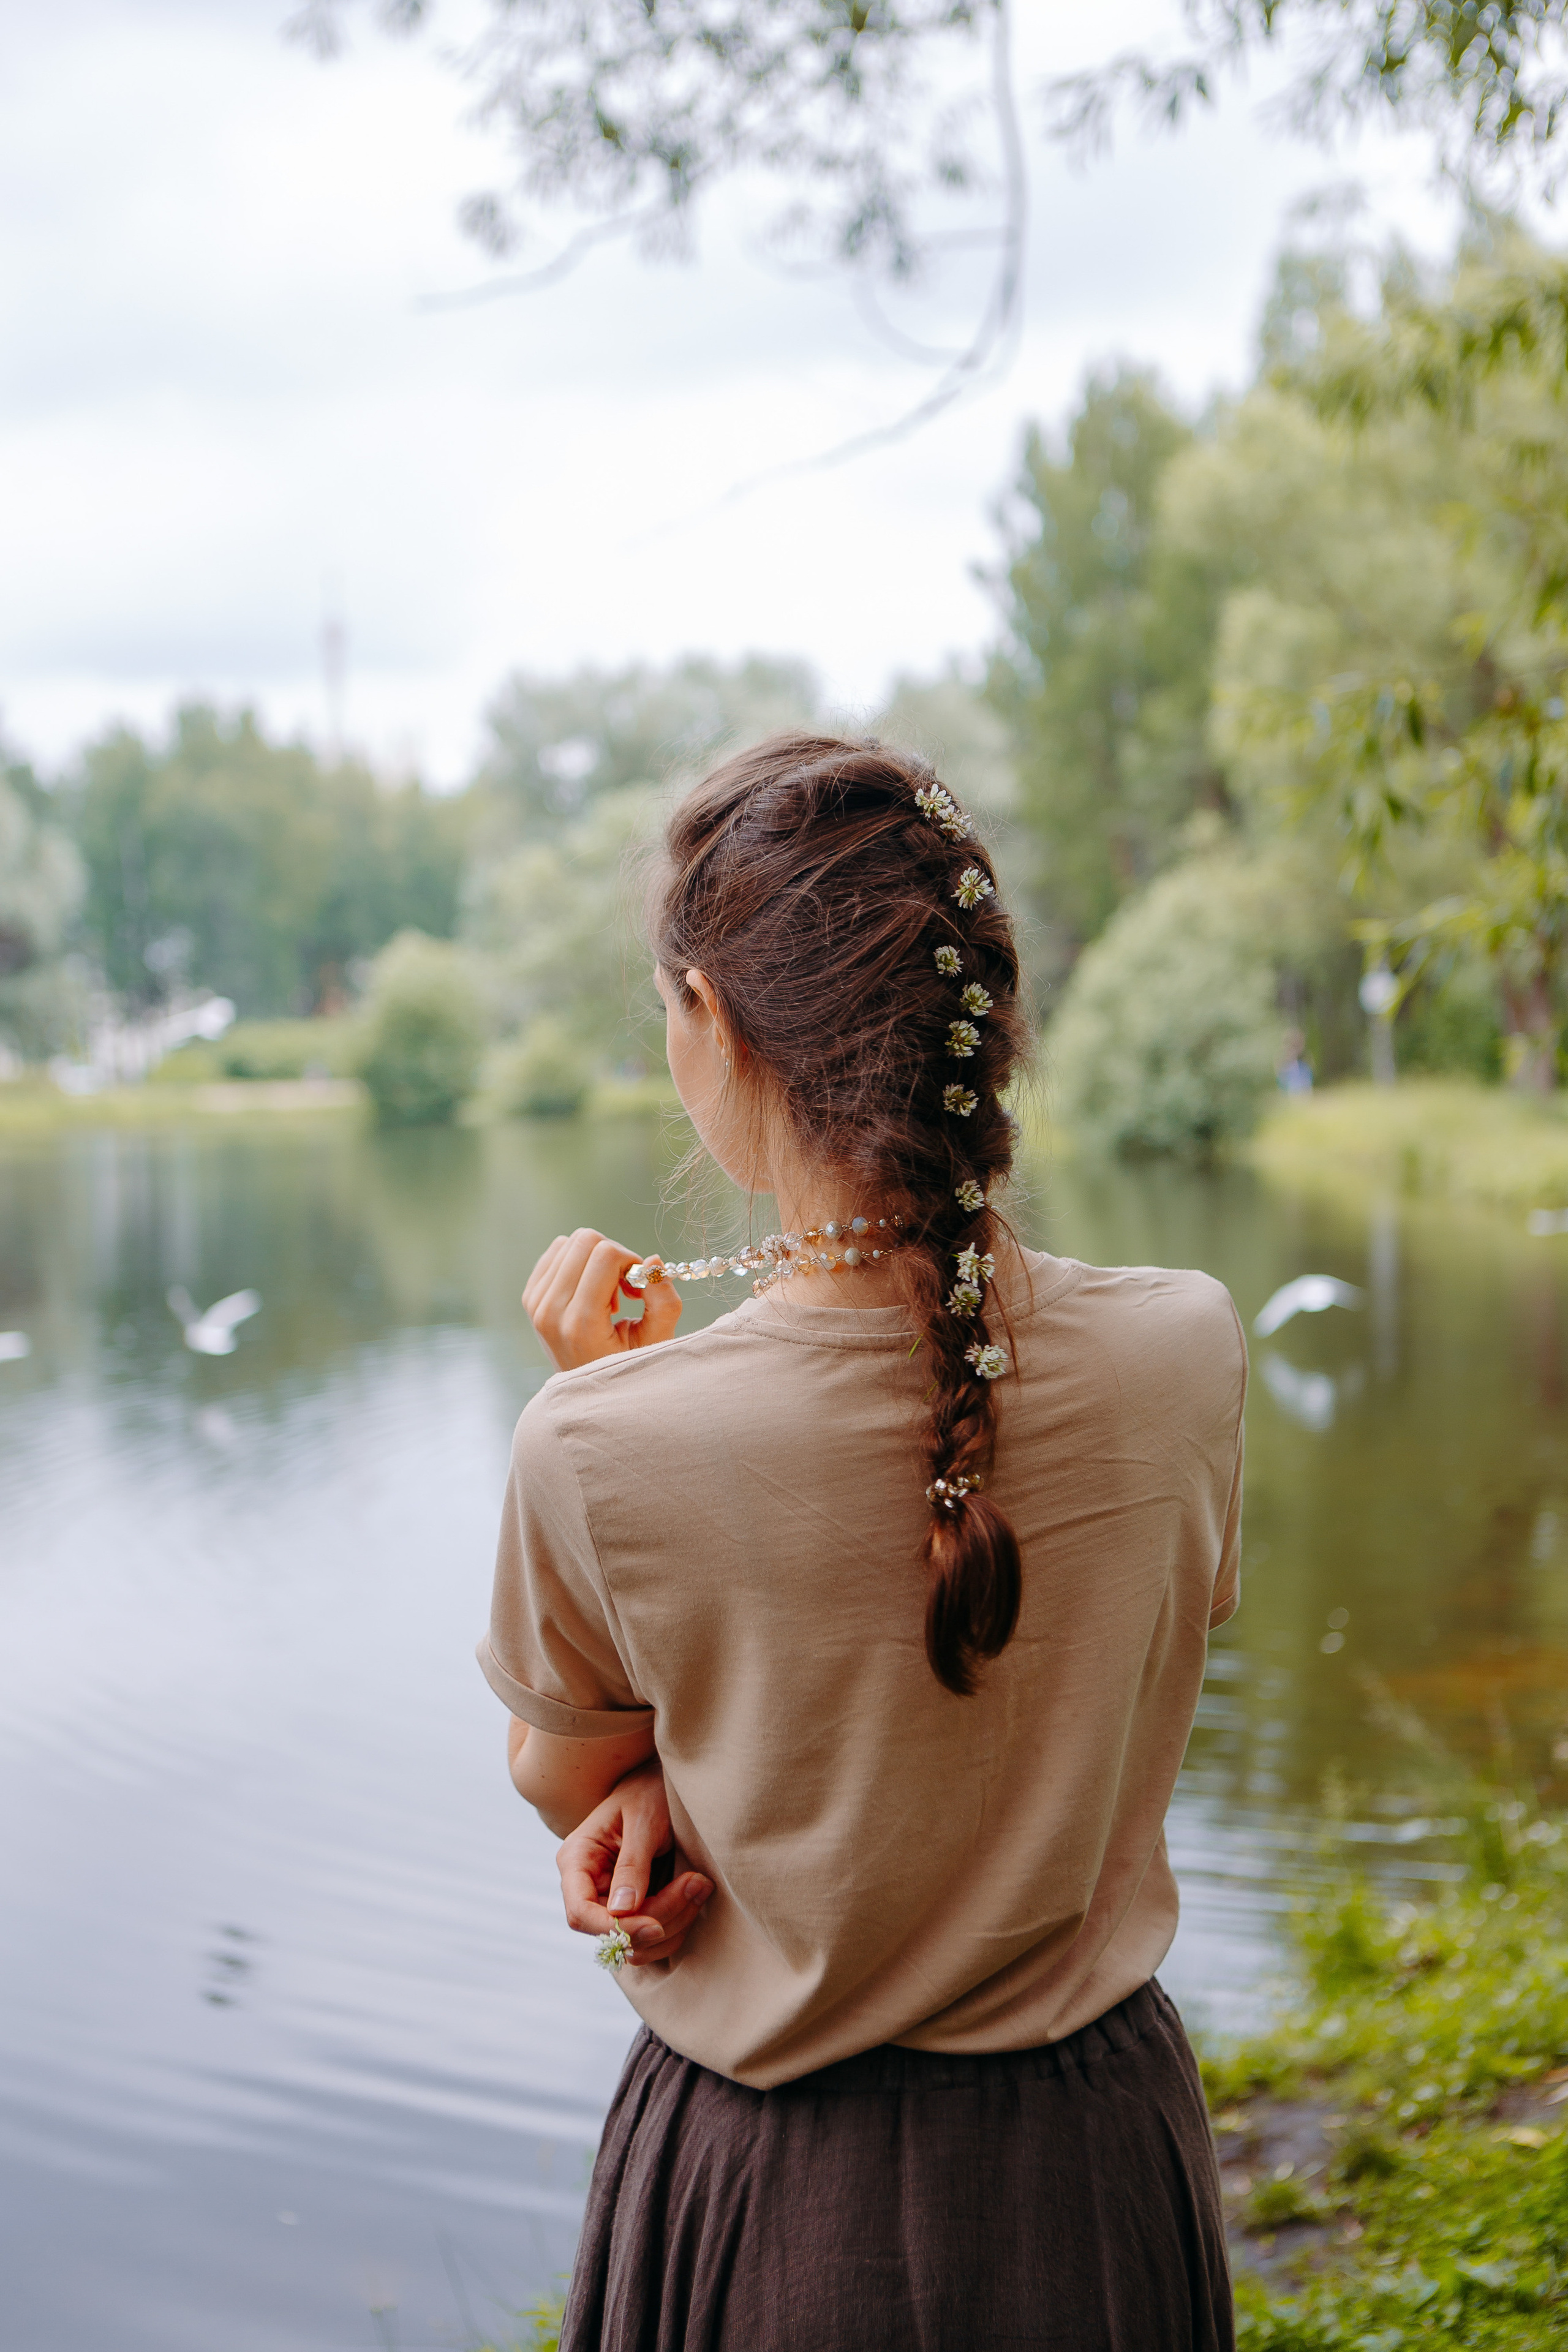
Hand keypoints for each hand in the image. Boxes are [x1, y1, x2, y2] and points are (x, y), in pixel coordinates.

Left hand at [523, 1227, 682, 1371]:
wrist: (586, 1395)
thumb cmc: (626, 1369)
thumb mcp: (656, 1343)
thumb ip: (664, 1302)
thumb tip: (652, 1260)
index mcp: (580, 1324)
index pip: (605, 1255)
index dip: (630, 1262)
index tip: (637, 1289)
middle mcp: (550, 1311)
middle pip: (585, 1241)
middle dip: (614, 1256)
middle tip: (624, 1288)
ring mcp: (535, 1304)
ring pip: (569, 1242)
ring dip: (595, 1260)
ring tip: (606, 1293)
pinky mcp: (530, 1298)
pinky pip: (555, 1252)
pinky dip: (577, 1262)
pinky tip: (589, 1290)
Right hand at [556, 1759, 712, 1968]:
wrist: (665, 1786)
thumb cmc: (651, 1792)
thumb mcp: (644, 1820)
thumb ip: (632, 1864)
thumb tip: (621, 1911)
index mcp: (578, 1859)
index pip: (580, 1913)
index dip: (613, 1929)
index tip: (654, 1925)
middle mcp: (589, 1886)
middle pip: (614, 1931)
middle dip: (658, 1918)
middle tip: (697, 1883)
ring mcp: (611, 1900)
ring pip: (637, 1942)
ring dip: (675, 1922)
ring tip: (701, 1883)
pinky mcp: (636, 1908)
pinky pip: (653, 1938)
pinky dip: (678, 1925)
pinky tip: (696, 1894)